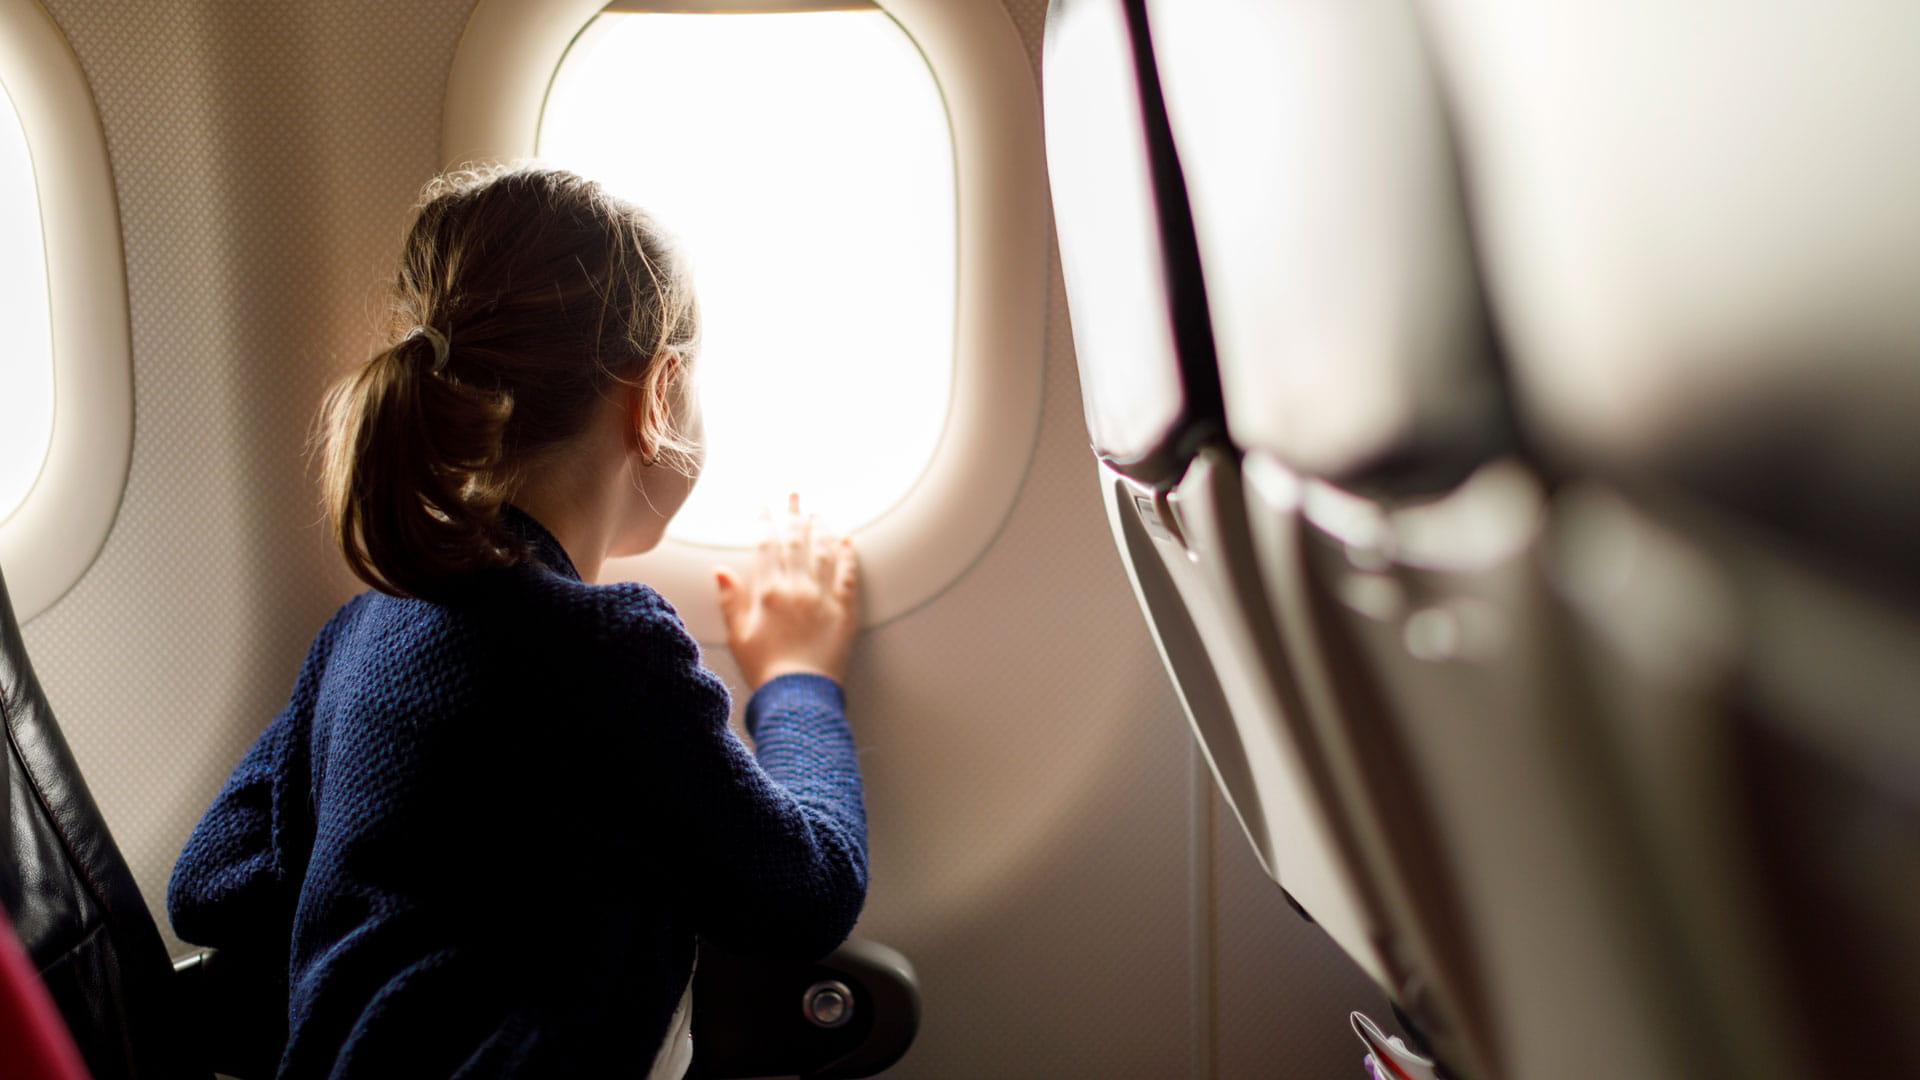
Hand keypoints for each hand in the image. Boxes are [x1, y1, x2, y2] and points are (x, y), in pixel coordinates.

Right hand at [715, 494, 859, 689]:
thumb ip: (730, 601)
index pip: (766, 548)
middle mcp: (797, 588)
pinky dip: (849, 556)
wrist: (798, 695)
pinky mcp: (845, 611)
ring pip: (823, 552)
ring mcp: (823, 597)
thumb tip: (720, 571)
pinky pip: (849, 576)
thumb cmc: (764, 668)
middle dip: (793, 515)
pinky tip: (848, 541)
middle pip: (796, 542)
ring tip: (818, 513)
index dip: (764, 524)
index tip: (764, 507)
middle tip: (794, 495)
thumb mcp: (738, 635)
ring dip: (821, 529)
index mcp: (768, 592)